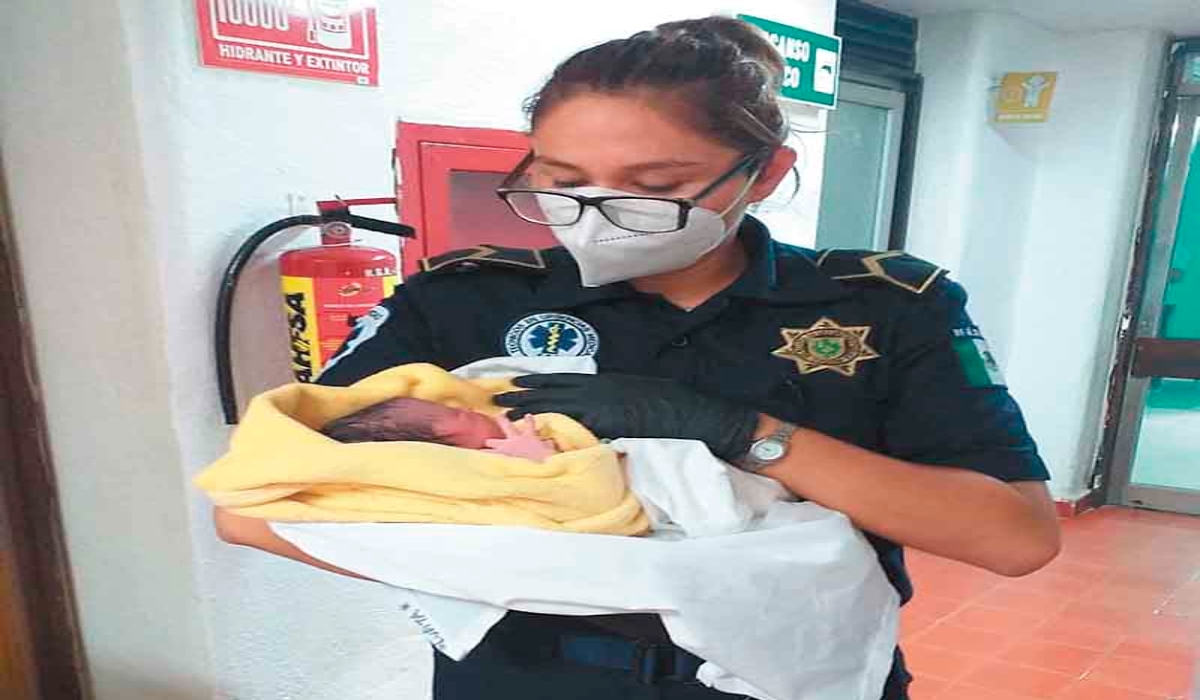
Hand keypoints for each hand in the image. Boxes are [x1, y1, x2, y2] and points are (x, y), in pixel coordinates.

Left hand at [493, 373, 758, 460]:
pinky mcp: (611, 420)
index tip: (516, 381)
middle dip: (525, 392)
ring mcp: (606, 403)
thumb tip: (601, 406)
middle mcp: (603, 387)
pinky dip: (556, 424)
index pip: (566, 378)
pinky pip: (577, 422)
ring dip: (531, 406)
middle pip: (555, 388)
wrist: (697, 414)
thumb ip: (617, 399)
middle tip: (497, 395)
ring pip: (559, 402)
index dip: (539, 381)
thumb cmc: (675, 407)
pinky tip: (537, 427)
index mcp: (609, 381)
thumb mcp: (640, 395)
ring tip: (505, 410)